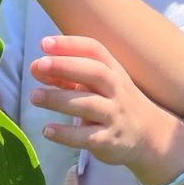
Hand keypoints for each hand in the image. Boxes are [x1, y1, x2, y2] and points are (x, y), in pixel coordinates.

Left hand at [29, 34, 183, 184]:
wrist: (148, 135)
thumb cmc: (114, 103)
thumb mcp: (96, 86)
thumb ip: (67, 77)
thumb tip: (36, 68)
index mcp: (113, 71)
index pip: (95, 50)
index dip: (70, 45)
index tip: (45, 43)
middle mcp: (117, 90)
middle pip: (95, 73)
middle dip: (66, 66)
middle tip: (40, 64)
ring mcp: (115, 115)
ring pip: (89, 104)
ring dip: (59, 99)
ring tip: (34, 96)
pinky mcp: (109, 141)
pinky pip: (87, 136)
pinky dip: (66, 134)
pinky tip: (47, 130)